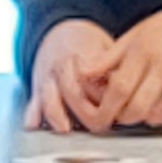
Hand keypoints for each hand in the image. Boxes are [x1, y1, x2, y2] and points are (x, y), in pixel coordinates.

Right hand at [24, 18, 123, 134]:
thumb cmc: (87, 46)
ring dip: (56, 114)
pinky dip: (32, 114)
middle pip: (73, 91)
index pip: (96, 80)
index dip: (106, 96)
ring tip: (64, 129)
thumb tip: (129, 88)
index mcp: (84, 57)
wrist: (60, 33)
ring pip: (50, 97)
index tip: (117, 108)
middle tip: (99, 126)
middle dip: (84, 111)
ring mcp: (49, 78)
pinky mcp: (38, 87)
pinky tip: (34, 125)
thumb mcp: (106, 49)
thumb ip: (113, 69)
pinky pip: (33, 101)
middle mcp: (64, 67)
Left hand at [94, 0, 161, 130]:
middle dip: (127, 118)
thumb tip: (84, 74)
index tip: (102, 118)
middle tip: (124, 115)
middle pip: (140, 105)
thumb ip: (108, 59)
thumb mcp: (133, 36)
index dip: (107, 109)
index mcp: (144, 50)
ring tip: (146, 111)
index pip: (120, 88)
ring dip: (151, 119)